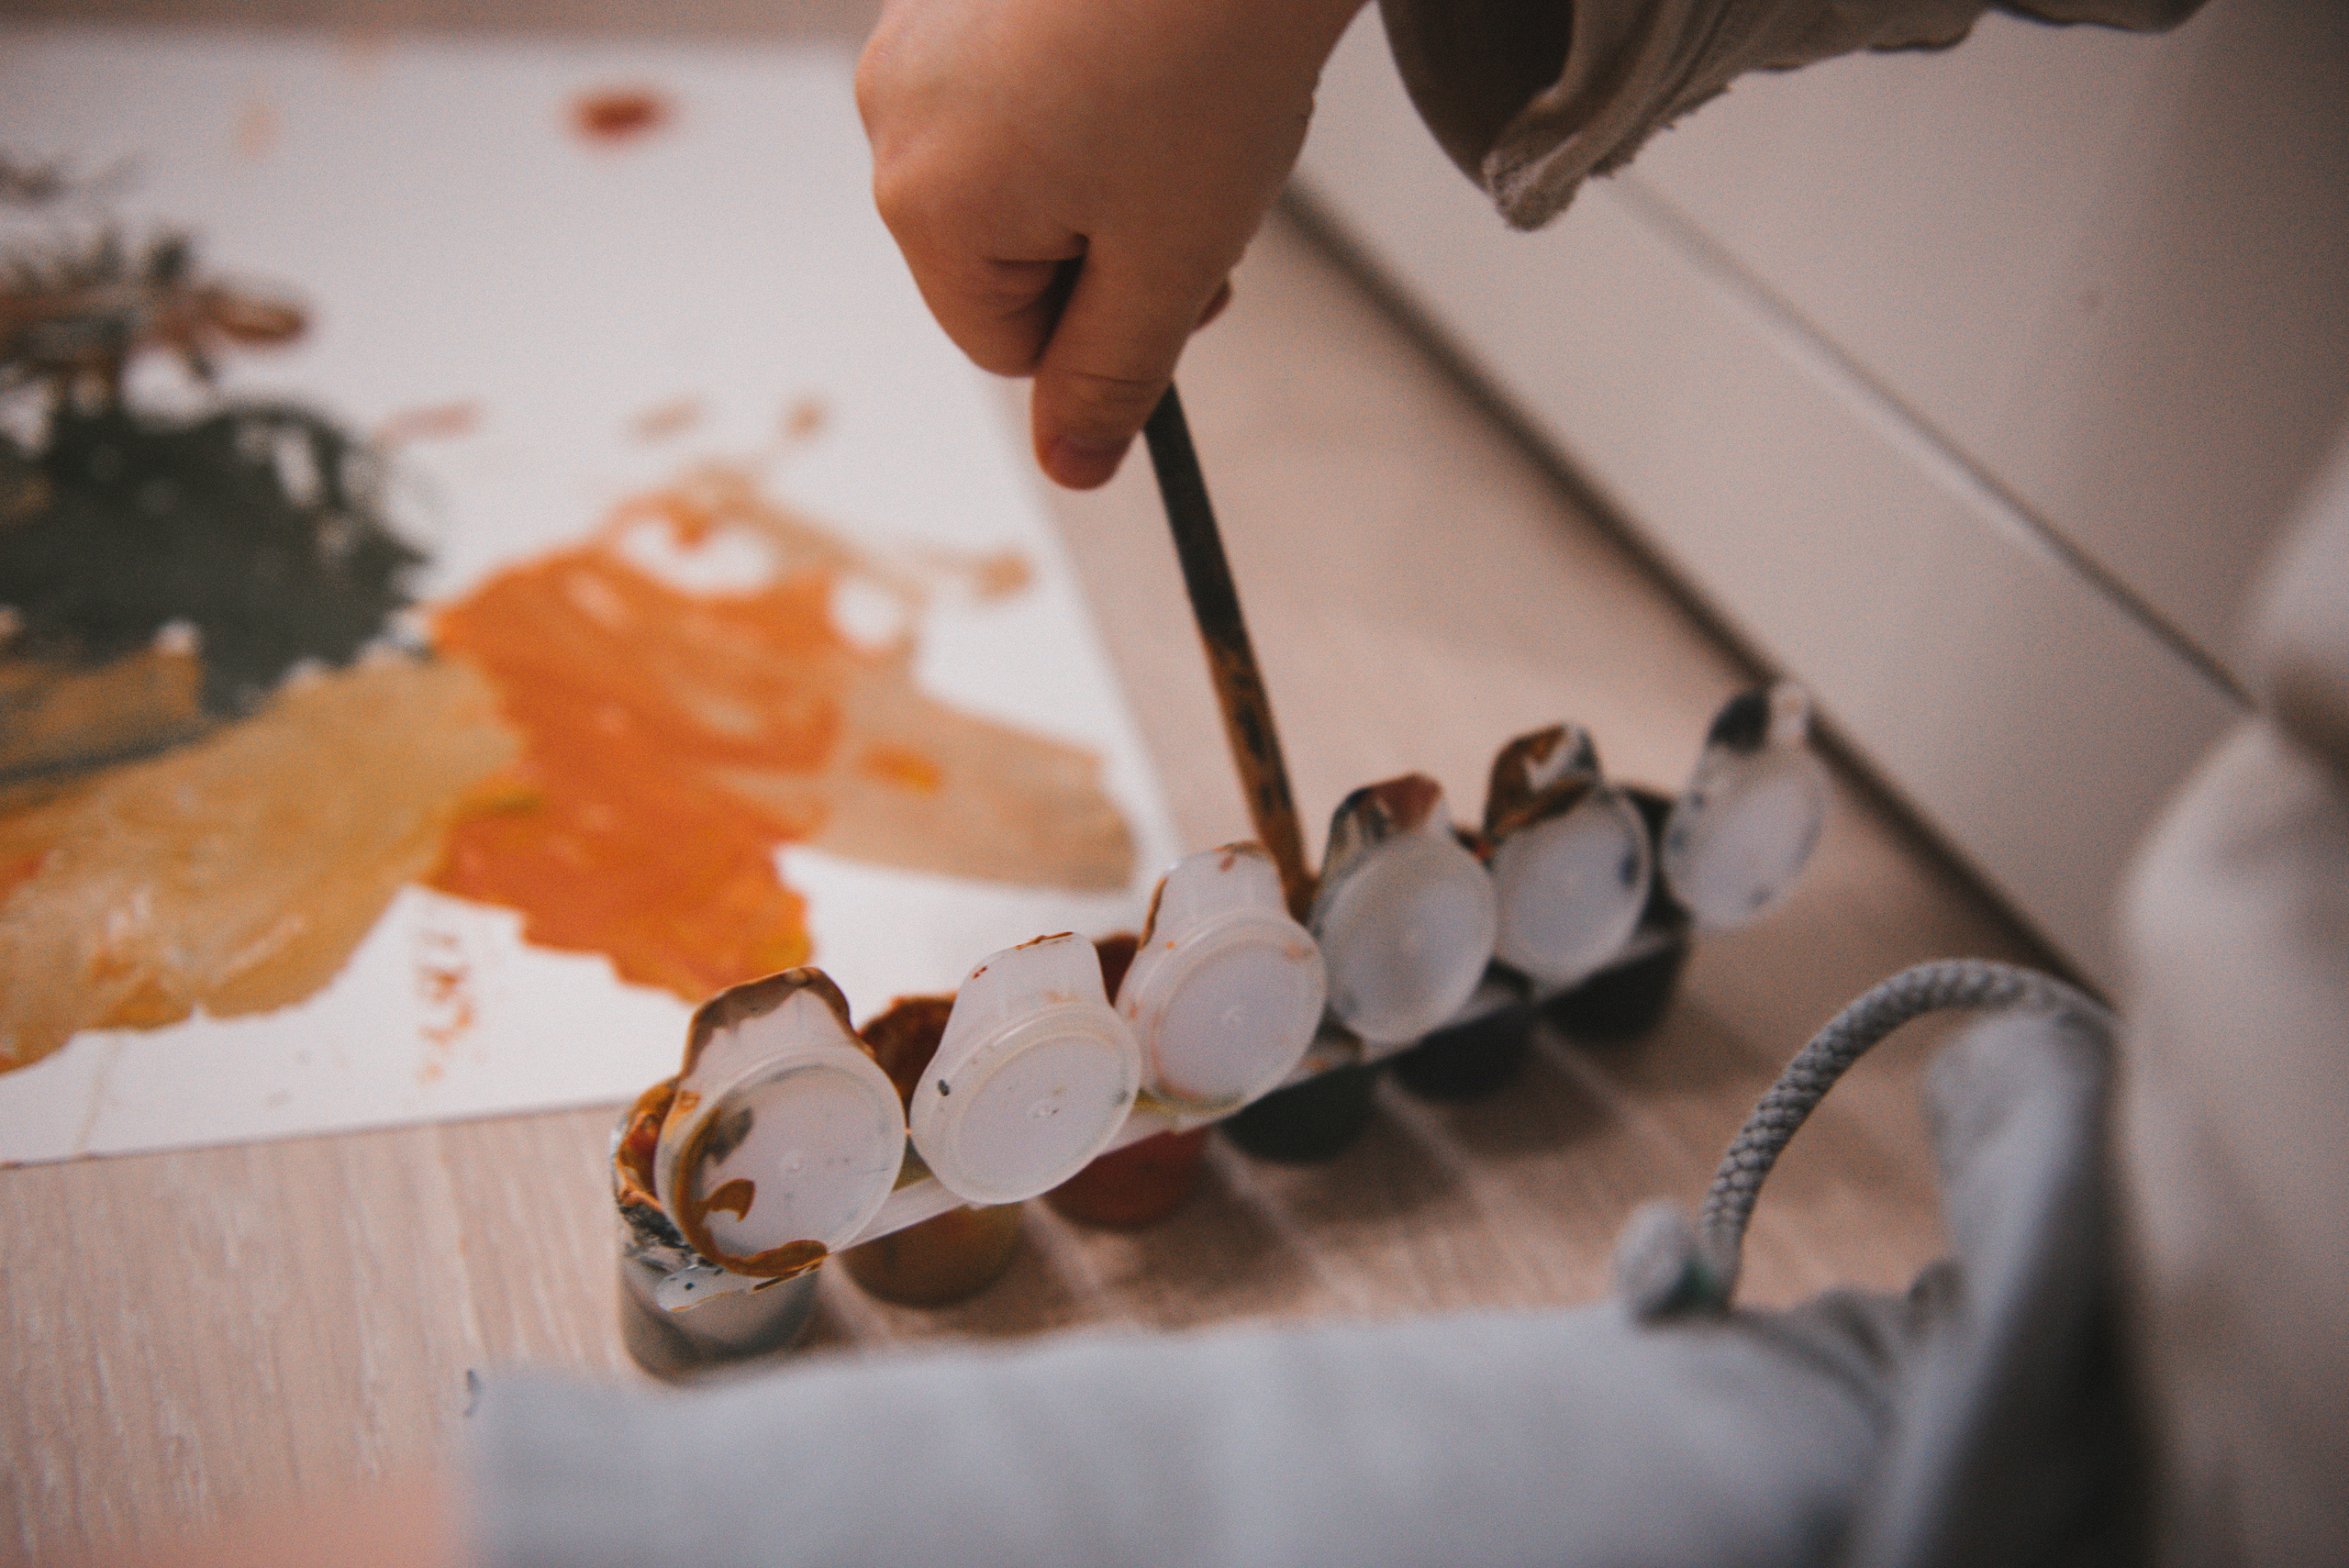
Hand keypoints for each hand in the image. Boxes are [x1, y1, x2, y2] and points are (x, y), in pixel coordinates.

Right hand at [856, 0, 1365, 487]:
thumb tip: (1073, 473)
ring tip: (1187, 106)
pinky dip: (1098, 90)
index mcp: (923, 201)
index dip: (1108, 327)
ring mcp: (920, 32)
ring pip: (1022, 168)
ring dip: (1110, 169)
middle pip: (1004, 253)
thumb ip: (1113, 378)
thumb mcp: (1170, 263)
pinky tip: (1159, 51)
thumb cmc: (1206, 62)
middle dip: (1108, 244)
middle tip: (1202, 192)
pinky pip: (1023, 85)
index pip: (1007, 341)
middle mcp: (893, 112)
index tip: (1187, 275)